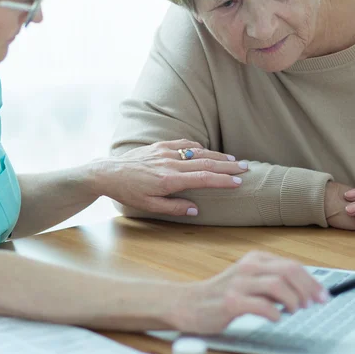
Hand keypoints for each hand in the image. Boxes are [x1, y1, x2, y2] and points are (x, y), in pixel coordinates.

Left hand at [95, 139, 247, 216]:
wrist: (108, 172)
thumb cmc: (128, 193)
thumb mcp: (149, 206)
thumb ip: (173, 208)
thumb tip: (196, 209)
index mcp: (169, 180)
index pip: (203, 178)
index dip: (223, 180)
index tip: (238, 182)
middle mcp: (170, 163)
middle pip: (206, 162)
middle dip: (227, 166)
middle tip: (246, 168)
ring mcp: (165, 152)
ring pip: (197, 152)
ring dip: (216, 155)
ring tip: (233, 160)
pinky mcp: (159, 145)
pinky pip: (183, 144)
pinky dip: (197, 147)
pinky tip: (205, 150)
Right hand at [174, 251, 328, 333]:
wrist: (190, 303)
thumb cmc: (222, 294)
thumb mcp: (248, 280)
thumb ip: (271, 281)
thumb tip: (306, 291)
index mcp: (254, 259)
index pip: (291, 265)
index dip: (312, 282)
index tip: (323, 296)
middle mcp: (247, 267)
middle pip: (288, 271)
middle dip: (308, 289)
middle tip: (314, 305)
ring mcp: (238, 283)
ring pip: (277, 285)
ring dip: (294, 301)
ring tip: (295, 311)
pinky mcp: (230, 301)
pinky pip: (261, 305)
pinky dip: (275, 313)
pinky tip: (276, 318)